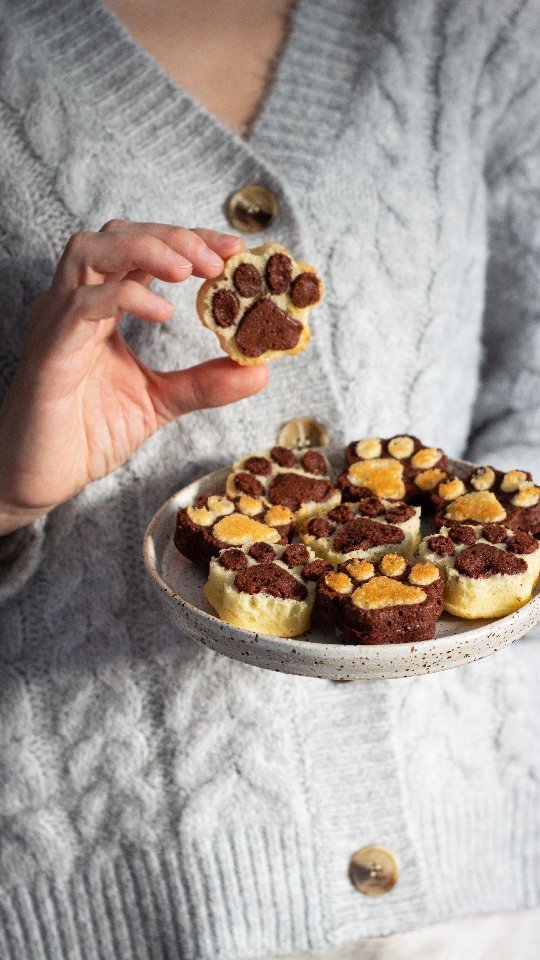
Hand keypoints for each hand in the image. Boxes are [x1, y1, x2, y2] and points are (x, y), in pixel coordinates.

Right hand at [0, 220, 267, 533]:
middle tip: (220, 259)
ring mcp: (58, 323)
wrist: (38, 477)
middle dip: (172, 236)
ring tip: (191, 270)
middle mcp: (75, 304)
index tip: (234, 251)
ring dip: (145, 249)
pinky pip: (81, 305)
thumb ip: (204, 383)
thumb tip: (259, 371)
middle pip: (116, 235)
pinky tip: (163, 311)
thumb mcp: (159, 402)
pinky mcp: (50, 352)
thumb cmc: (85, 434)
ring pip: (90, 251)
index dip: (188, 241)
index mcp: (100, 307)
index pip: (142, 251)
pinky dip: (124, 296)